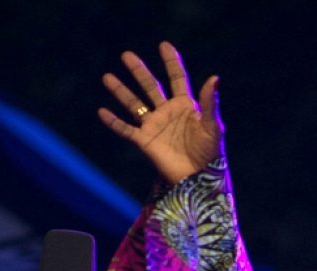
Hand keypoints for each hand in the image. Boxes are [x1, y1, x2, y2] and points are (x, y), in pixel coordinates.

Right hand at [99, 42, 222, 183]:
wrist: (199, 180)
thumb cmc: (210, 155)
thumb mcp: (213, 126)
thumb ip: (210, 102)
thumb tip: (215, 77)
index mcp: (185, 106)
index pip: (177, 78)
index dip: (171, 62)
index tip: (164, 45)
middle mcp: (167, 113)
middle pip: (150, 87)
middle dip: (139, 71)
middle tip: (126, 55)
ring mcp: (155, 126)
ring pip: (135, 104)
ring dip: (121, 91)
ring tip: (107, 77)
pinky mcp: (145, 142)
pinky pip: (126, 130)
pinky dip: (114, 122)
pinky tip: (102, 112)